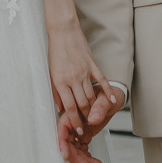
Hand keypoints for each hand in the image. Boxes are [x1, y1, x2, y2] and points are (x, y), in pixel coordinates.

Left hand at [47, 18, 114, 136]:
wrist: (63, 31)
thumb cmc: (55, 52)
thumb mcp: (50, 73)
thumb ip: (55, 91)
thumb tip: (59, 108)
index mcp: (60, 81)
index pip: (70, 108)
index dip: (74, 122)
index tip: (78, 131)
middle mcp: (73, 78)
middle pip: (83, 104)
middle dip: (85, 119)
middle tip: (87, 128)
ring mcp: (84, 71)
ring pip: (92, 96)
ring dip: (94, 109)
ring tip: (94, 118)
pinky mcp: (92, 65)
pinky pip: (102, 81)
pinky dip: (107, 92)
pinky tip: (111, 101)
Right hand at [56, 83, 124, 162]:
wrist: (114, 99)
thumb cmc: (107, 96)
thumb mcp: (105, 100)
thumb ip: (99, 108)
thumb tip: (92, 119)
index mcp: (72, 113)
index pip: (62, 130)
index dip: (62, 143)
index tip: (66, 155)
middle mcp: (72, 123)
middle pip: (67, 144)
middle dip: (76, 157)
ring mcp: (76, 131)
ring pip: (74, 150)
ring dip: (84, 161)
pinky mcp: (82, 136)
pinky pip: (81, 151)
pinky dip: (88, 158)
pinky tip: (96, 162)